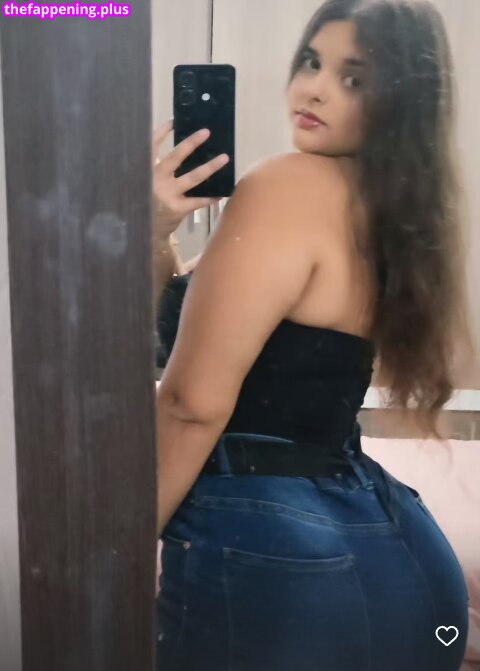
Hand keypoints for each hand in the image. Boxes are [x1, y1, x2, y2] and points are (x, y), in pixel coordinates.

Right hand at [152, 119, 229, 242]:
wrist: (146, 229)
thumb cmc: (149, 201)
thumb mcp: (146, 182)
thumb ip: (157, 168)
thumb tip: (183, 150)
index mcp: (147, 171)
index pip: (152, 146)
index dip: (162, 132)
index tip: (175, 120)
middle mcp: (156, 180)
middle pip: (175, 157)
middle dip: (191, 143)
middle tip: (206, 132)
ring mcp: (167, 195)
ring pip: (193, 178)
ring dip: (210, 167)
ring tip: (224, 158)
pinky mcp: (177, 208)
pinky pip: (198, 201)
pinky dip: (210, 197)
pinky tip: (221, 192)